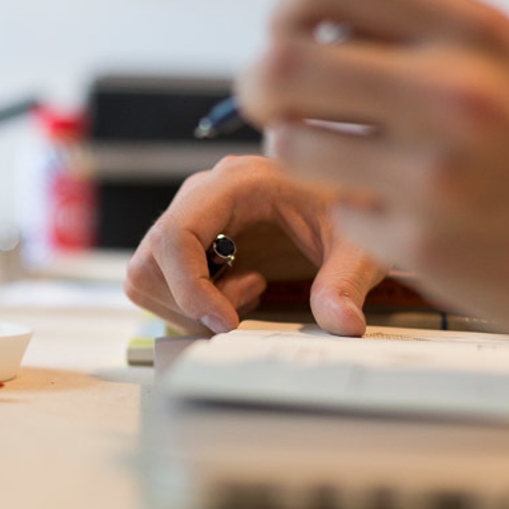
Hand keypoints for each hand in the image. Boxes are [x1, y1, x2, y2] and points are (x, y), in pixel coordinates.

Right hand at [124, 155, 386, 334]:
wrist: (354, 194)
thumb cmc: (354, 207)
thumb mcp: (360, 245)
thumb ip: (347, 282)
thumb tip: (343, 327)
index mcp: (235, 182)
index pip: (175, 236)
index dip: (191, 289)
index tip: (228, 325)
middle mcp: (202, 195)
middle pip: (151, 262)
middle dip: (191, 303)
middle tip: (247, 306)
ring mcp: (191, 216)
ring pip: (148, 276)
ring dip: (189, 304)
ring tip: (250, 292)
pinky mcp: (192, 239)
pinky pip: (159, 281)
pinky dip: (190, 303)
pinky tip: (241, 291)